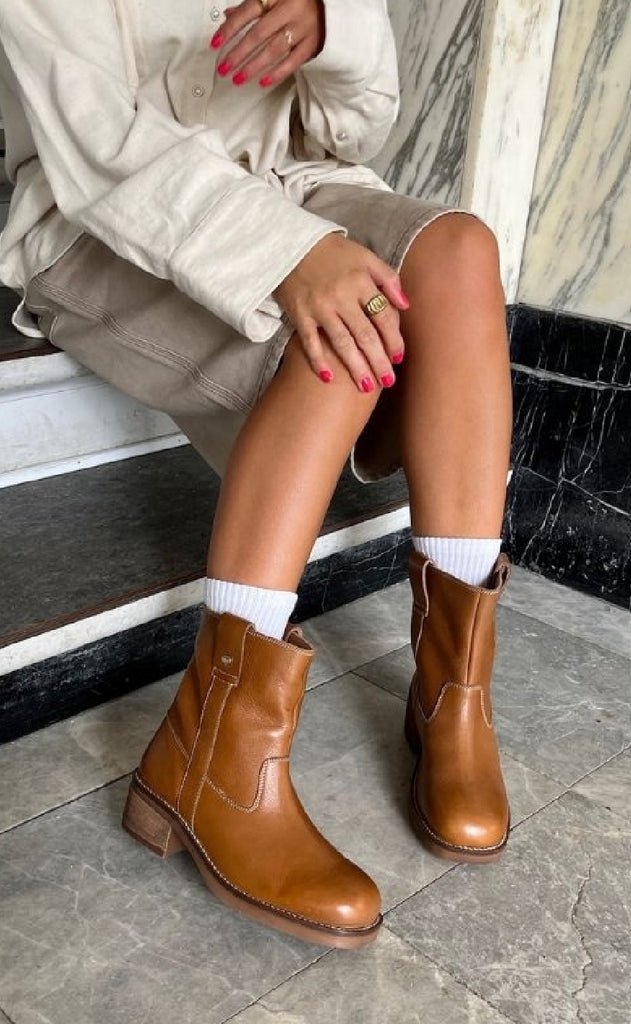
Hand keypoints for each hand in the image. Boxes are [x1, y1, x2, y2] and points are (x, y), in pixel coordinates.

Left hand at [210, 0, 324, 87]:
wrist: (331, 3)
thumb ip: (252, 5)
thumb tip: (228, 16)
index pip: (248, 12)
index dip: (229, 29)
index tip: (214, 44)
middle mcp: (290, 10)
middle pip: (259, 34)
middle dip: (239, 53)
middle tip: (224, 68)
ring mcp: (303, 28)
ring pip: (274, 50)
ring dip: (254, 66)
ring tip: (238, 79)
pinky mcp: (314, 43)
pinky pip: (293, 61)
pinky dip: (278, 73)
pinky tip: (263, 82)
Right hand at [274, 234, 408, 392]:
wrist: (292, 244)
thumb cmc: (333, 252)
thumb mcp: (365, 256)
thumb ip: (388, 278)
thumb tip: (406, 305)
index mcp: (361, 281)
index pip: (383, 316)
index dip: (393, 339)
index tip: (399, 358)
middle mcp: (341, 296)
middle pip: (365, 335)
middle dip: (379, 361)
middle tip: (388, 382)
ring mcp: (319, 307)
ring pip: (342, 343)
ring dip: (355, 367)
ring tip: (367, 387)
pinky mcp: (299, 315)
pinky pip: (310, 342)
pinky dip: (318, 361)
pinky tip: (328, 378)